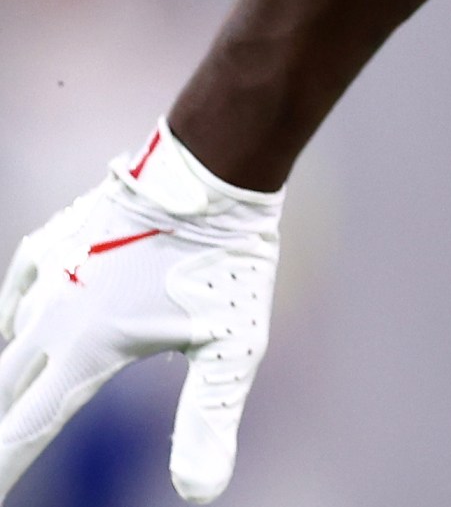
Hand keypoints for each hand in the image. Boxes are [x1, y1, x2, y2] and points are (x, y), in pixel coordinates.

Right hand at [0, 123, 281, 503]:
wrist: (212, 171)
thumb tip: (200, 495)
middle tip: (0, 459)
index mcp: (86, 351)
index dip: (2, 470)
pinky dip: (18, 328)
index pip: (24, 431)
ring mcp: (44, 275)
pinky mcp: (47, 243)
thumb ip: (207, 421)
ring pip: (8, 346)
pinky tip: (26, 338)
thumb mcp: (231, 348)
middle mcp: (50, 318)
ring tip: (17, 407)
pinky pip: (15, 300)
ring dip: (10, 380)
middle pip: (3, 395)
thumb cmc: (229, 261)